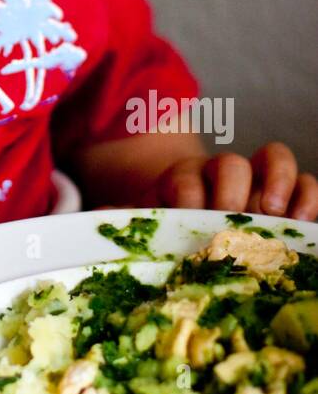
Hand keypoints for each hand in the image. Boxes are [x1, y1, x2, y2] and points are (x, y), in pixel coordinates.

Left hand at [99, 142, 317, 218]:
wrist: (194, 229)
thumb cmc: (168, 233)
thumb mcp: (142, 224)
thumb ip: (119, 218)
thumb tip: (96, 216)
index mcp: (182, 181)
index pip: (186, 176)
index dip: (187, 192)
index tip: (187, 213)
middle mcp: (222, 177)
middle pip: (231, 165)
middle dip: (231, 189)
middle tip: (230, 217)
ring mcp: (258, 185)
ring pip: (274, 160)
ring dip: (276, 182)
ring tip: (272, 212)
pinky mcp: (287, 200)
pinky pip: (305, 184)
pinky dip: (307, 195)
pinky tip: (304, 220)